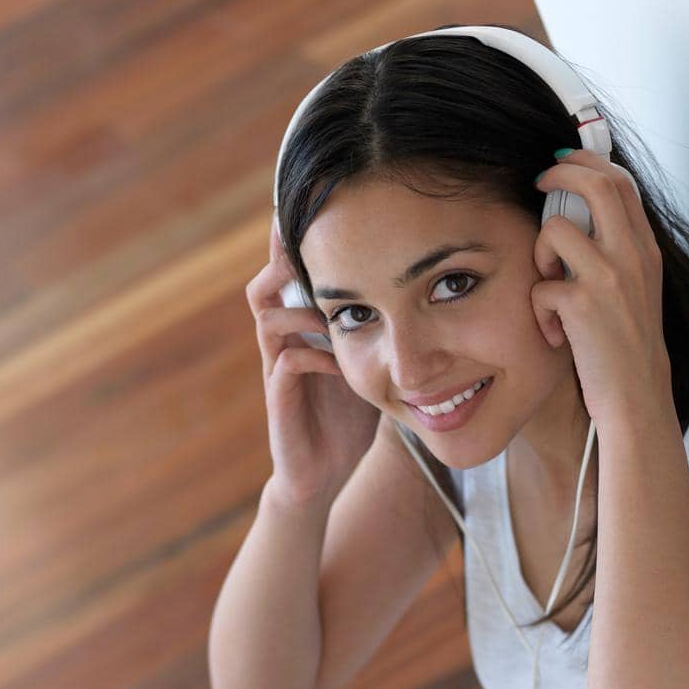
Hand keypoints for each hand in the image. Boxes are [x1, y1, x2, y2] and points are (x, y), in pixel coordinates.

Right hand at [245, 214, 381, 506]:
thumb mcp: (369, 365)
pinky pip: (285, 364)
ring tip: (330, 305)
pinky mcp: (280, 403)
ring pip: (266, 317)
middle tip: (318, 243)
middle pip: (264, 285)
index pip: (291, 276)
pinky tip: (338, 364)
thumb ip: (381, 329)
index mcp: (301, 331)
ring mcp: (277, 372)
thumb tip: (423, 292)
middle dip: (287, 261)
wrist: (325, 474)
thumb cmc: (348, 419)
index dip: (300, 245)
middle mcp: (283, 344)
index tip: (324, 213)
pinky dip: (311, 356)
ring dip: (300, 307)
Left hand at [531, 149, 671, 429]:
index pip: (620, 182)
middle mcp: (631, 255)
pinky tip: (556, 336)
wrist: (637, 396)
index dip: (588, 163)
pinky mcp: (582, 306)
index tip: (563, 163)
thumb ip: (616, 255)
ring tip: (549, 289)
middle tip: (538, 183)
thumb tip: (580, 221)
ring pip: (555, 230)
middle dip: (559, 173)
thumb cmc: (626, 350)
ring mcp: (608, 278)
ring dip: (540, 257)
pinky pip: (540, 288)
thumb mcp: (635, 291)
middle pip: (595, 183)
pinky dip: (539, 313)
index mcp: (644, 249)